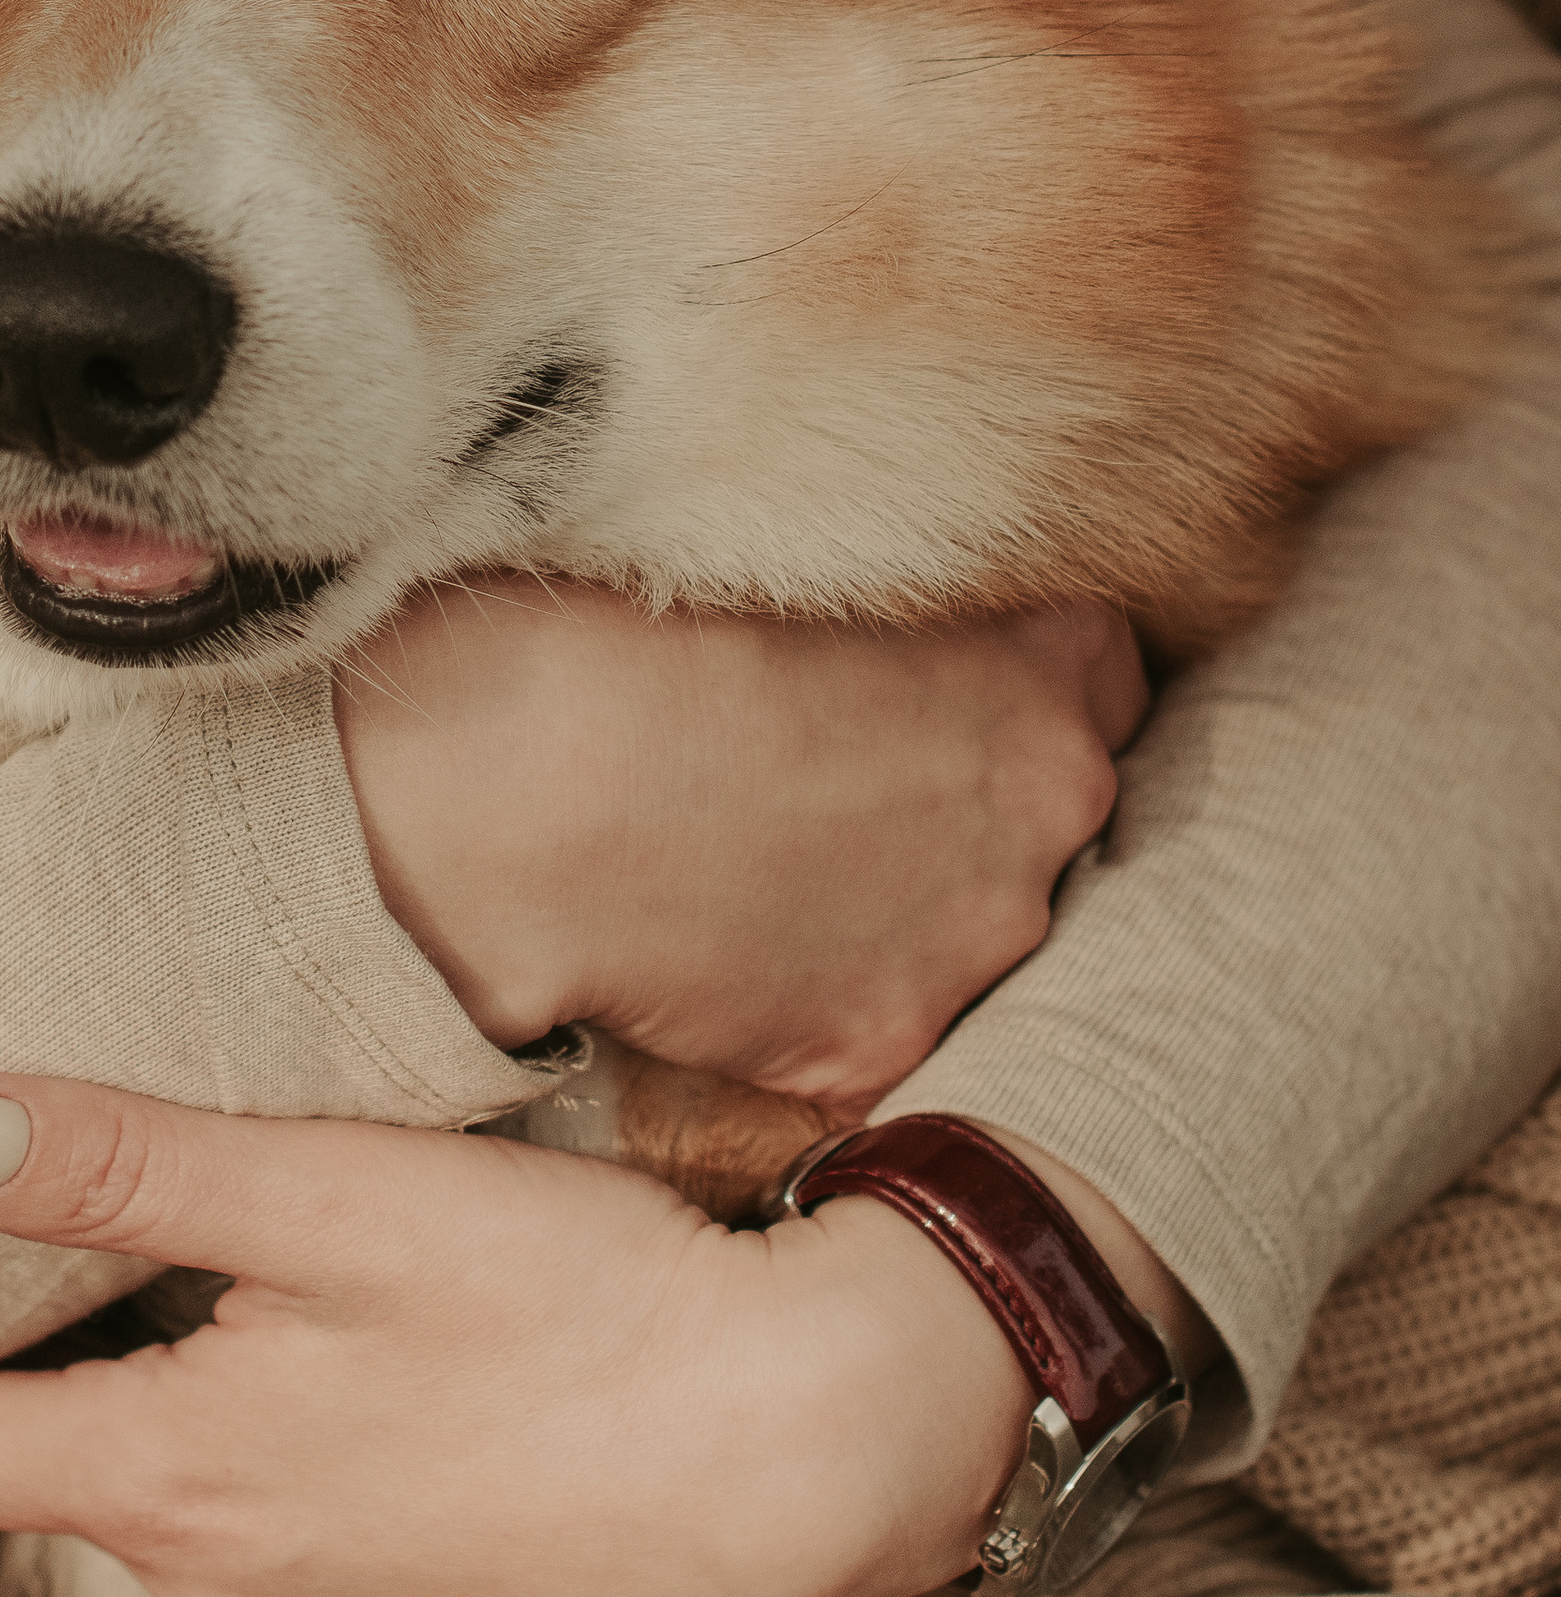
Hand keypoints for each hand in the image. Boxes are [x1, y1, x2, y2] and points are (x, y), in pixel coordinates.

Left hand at [0, 1075, 1039, 1596]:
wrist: (807, 1458)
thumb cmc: (570, 1309)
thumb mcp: (333, 1198)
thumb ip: (118, 1168)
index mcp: (164, 1481)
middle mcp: (217, 1588)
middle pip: (60, 1468)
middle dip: (68, 1356)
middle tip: (122, 1214)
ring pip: (185, 1504)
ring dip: (200, 1405)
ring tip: (265, 1277)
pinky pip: (297, 1543)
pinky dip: (307, 1460)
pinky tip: (393, 1371)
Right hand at [335, 581, 1144, 1094]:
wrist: (492, 791)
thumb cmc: (608, 626)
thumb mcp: (774, 544)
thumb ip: (878, 583)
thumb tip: (867, 590)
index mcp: (1035, 691)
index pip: (1105, 670)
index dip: (1016, 658)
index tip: (946, 659)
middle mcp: (1035, 836)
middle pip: (1040, 805)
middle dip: (956, 784)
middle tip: (827, 758)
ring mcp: (955, 959)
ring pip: (962, 922)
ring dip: (891, 892)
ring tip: (755, 850)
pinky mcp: (863, 1052)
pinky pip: (869, 1021)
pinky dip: (810, 990)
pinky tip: (719, 941)